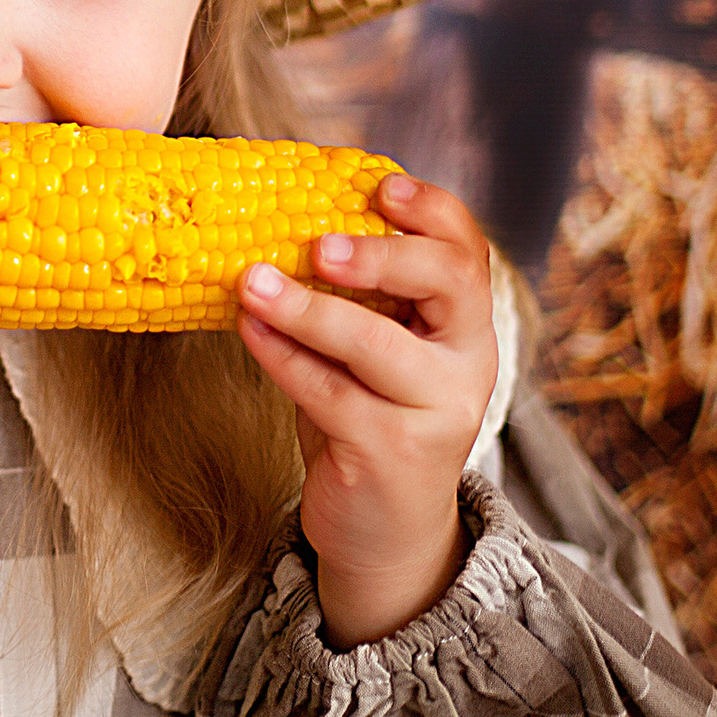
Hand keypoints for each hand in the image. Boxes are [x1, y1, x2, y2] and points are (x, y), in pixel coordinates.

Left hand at [233, 173, 497, 648]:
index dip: (431, 210)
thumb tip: (276, 219)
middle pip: (447, 283)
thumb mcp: (377, 353)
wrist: (387, 532)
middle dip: (382, 254)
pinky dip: (282, 356)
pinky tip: (248, 329)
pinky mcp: (391, 453)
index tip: (380, 184)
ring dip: (306, 307)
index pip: (467, 251)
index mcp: (467, 326)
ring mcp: (435, 411)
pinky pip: (328, 393)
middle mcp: (468, 363)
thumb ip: (357, 301)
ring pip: (376, 344)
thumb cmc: (371, 419)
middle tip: (318, 243)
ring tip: (252, 281)